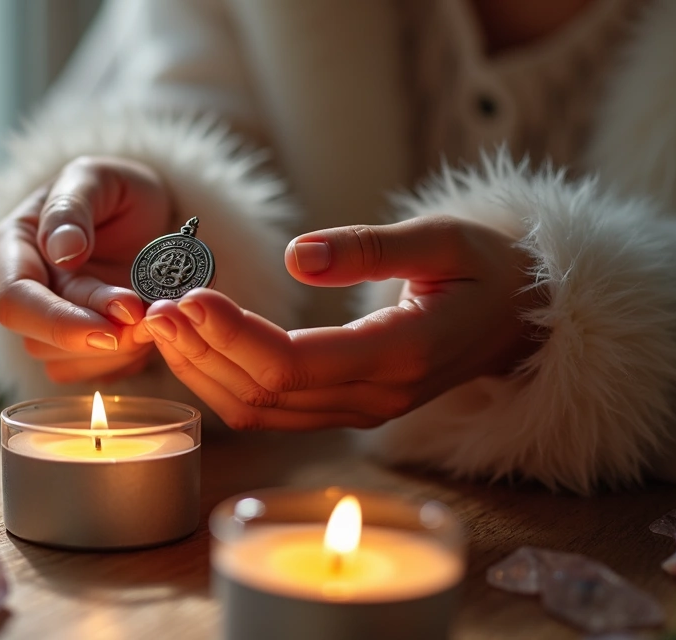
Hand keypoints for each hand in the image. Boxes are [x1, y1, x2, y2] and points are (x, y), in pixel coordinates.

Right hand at [0, 156, 171, 382]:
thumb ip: (71, 207)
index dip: (57, 323)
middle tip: (143, 316)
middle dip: (96, 337)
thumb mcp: (93, 176)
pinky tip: (148, 329)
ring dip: (116, 350)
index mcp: (10, 252)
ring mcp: (50, 325)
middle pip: (40, 342)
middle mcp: (25, 296)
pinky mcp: (79, 348)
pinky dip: (127, 359)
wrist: (144, 212)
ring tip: (152, 315)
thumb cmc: (112, 189)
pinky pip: (95, 374)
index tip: (107, 326)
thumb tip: (62, 250)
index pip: (14, 302)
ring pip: (67, 364)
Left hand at [143, 216, 540, 429]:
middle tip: (155, 307)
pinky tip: (194, 345)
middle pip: (265, 393)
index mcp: (400, 355)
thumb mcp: (445, 239)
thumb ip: (370, 247)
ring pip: (259, 410)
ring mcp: (357, 411)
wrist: (520, 321)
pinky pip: (270, 409)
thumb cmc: (487, 270)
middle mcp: (374, 396)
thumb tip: (295, 254)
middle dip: (203, 352)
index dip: (234, 336)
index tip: (189, 298)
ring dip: (203, 370)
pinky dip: (223, 380)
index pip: (294, 365)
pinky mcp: (343, 408)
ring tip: (161, 323)